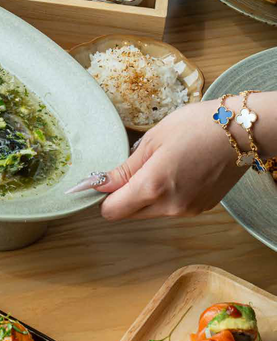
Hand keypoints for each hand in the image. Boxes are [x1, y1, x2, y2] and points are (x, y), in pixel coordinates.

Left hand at [95, 100, 247, 219]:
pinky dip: (168, 194)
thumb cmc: (196, 126)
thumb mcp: (152, 141)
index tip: (103, 181)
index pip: (112, 211)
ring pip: (151, 211)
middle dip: (124, 195)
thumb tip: (98, 184)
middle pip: (130, 213)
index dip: (104, 196)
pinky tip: (180, 170)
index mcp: (153, 187)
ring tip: (162, 164)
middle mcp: (170, 206)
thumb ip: (124, 169)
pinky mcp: (201, 208)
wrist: (242, 130)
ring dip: (147, 194)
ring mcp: (188, 210)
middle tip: (135, 167)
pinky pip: (172, 207)